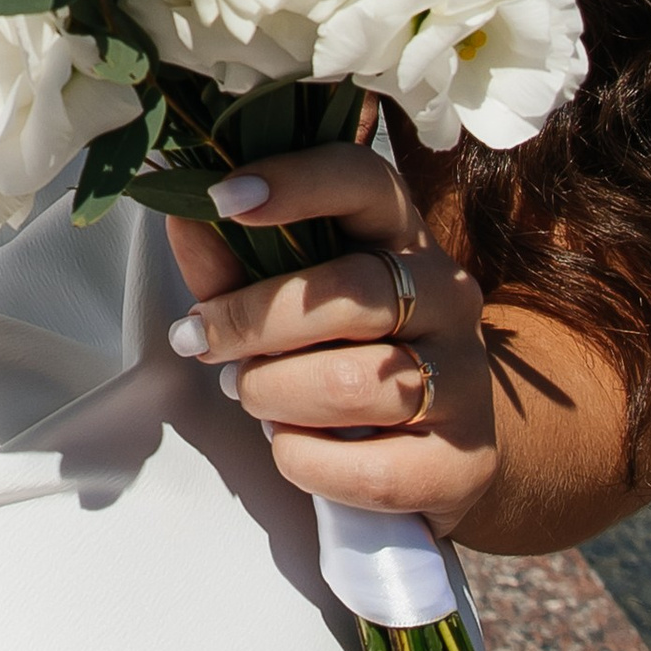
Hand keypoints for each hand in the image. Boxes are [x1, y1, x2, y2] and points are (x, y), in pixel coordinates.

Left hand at [164, 140, 497, 536]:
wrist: (422, 450)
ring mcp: (466, 378)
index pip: (366, 182)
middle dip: (253, 320)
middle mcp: (449, 295)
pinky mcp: (466, 461)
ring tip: (252, 396)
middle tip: (201, 340)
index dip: (296, 182)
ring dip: (273, 395)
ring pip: (352, 384)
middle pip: (350, 292)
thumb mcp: (282, 299)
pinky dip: (304, 460)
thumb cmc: (333, 353)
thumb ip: (233, 265)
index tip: (224, 199)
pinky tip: (290, 446)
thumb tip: (184, 216)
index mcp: (400, 236)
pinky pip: (368, 468)